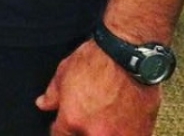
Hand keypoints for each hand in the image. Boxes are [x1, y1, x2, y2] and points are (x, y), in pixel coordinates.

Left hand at [36, 39, 160, 134]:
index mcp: (72, 120)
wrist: (128, 55)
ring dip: (102, 132)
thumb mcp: (64, 71)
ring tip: (105, 120)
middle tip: (87, 117)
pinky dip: (121, 133)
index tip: (64, 125)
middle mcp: (95, 134)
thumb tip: (43, 104)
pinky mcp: (139, 135)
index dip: (59, 130)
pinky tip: (120, 122)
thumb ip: (52, 94)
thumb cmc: (97, 59)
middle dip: (82, 130)